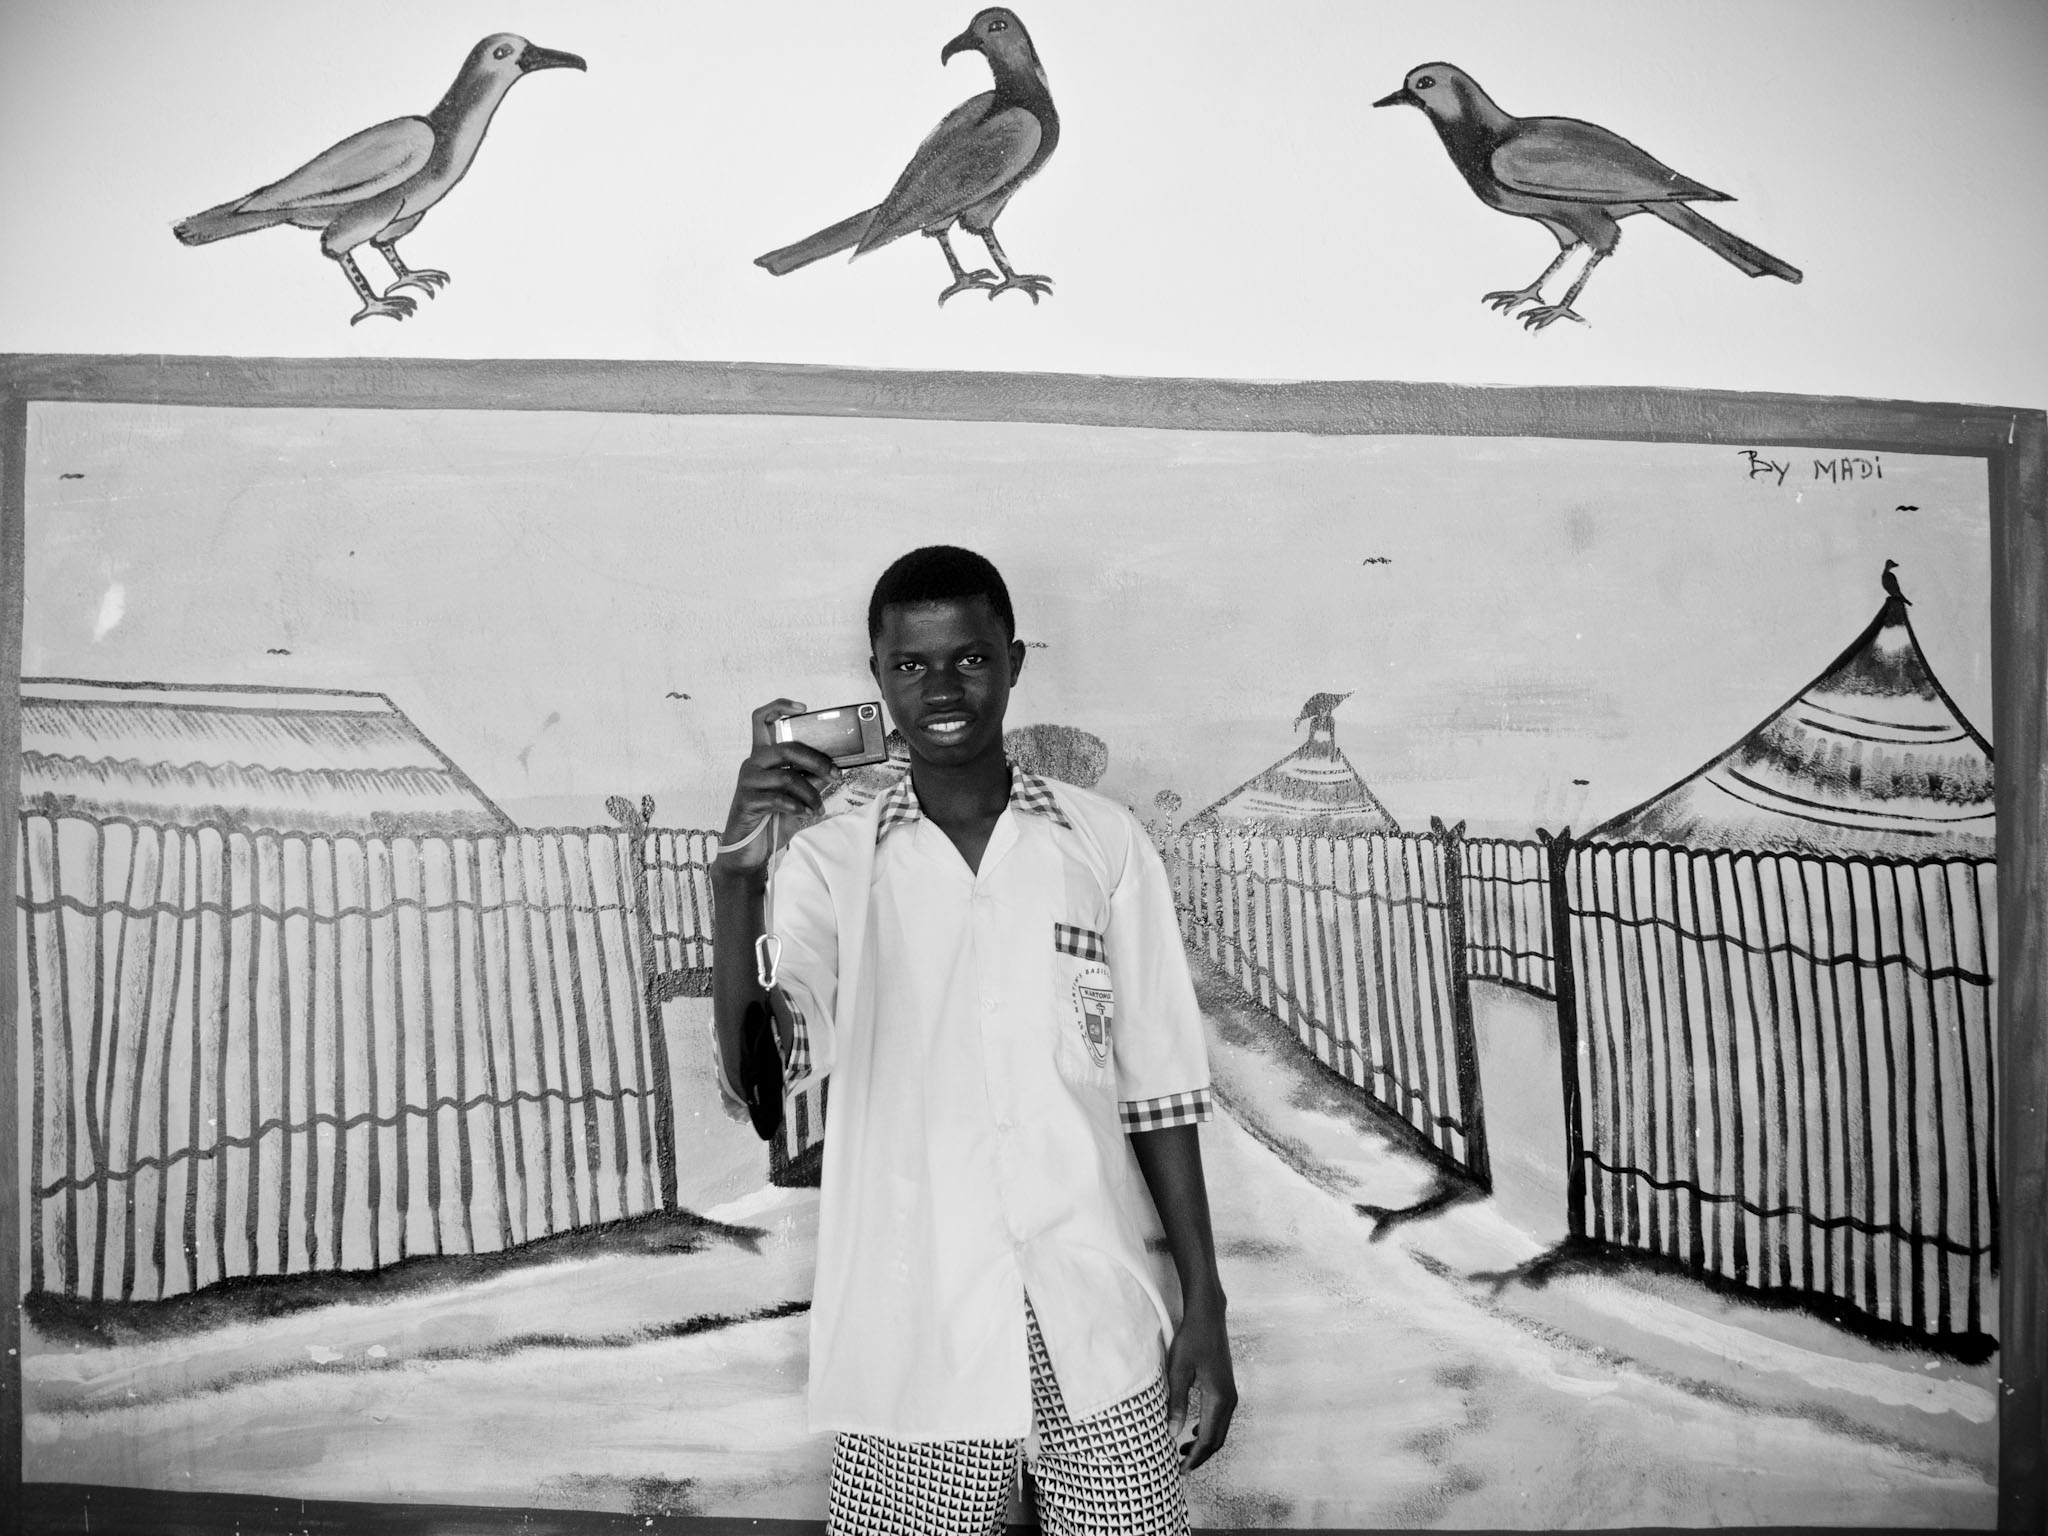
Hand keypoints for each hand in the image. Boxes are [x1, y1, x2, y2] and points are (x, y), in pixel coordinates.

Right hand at [714, 700, 836, 876]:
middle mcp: (753, 763)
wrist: (750, 851)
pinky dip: (797, 806)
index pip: (763, 720)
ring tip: (818, 808)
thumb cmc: (772, 820)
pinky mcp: (746, 801)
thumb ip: (812, 779)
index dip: (780, 707)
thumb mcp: (799, 797)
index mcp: (764, 756)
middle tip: (836, 774)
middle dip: (817, 761)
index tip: (803, 708)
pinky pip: (778, 797)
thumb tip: (835, 767)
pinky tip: (805, 813)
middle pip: (787, 747)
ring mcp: (748, 781)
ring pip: (787, 776)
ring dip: (810, 793)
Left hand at [1164, 1290, 1235, 1471]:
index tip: (1180, 1470)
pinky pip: (1221, 1417)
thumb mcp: (1178, 1370)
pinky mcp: (1227, 1387)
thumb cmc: (1191, 1339)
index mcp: (1218, 1398)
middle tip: (1180, 1466)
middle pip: (1217, 1439)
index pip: (1208, 1439)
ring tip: (1183, 1451)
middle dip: (1200, 1455)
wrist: (1207, 1316)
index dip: (1194, 1458)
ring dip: (1204, 1443)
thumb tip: (1173, 1433)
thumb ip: (1176, 1403)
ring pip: (1220, 1429)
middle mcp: (1229, 1399)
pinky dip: (1209, 1429)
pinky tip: (1193, 1430)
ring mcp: (1231, 1393)